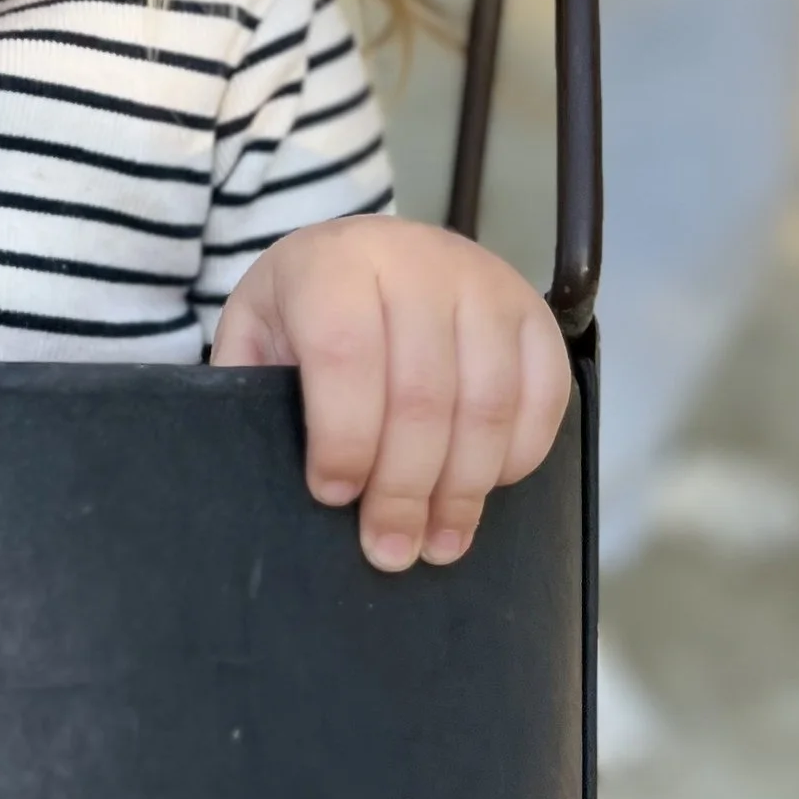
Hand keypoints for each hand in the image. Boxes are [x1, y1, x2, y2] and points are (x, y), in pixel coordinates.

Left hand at [211, 216, 572, 570]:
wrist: (369, 249)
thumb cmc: (308, 305)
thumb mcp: (257, 330)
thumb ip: (253, 391)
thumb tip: (273, 481)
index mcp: (336, 265)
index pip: (346, 356)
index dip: (343, 438)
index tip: (332, 494)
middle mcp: (418, 262)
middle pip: (423, 395)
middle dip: (405, 489)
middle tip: (390, 549)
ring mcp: (485, 283)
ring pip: (487, 403)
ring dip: (464, 489)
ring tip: (439, 542)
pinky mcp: (533, 311)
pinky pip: (544, 395)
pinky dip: (518, 455)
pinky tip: (486, 489)